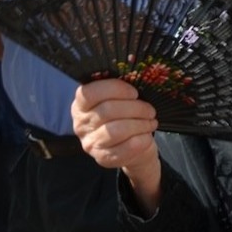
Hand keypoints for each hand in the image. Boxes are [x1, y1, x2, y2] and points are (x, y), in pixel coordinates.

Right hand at [72, 79, 162, 214]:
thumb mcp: (120, 101)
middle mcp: (81, 124)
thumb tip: (138, 73)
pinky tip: (146, 136)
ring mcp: (90, 143)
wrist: (134, 148)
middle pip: (108, 110)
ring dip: (140, 124)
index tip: (134, 93)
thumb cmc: (127, 117)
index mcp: (81, 105)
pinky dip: (141, 140)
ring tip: (151, 122)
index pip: (89, 92)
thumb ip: (121, 90)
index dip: (115, 89)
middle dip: (136, 108)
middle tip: (150, 110)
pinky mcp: (103, 158)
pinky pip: (125, 148)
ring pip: (116, 130)